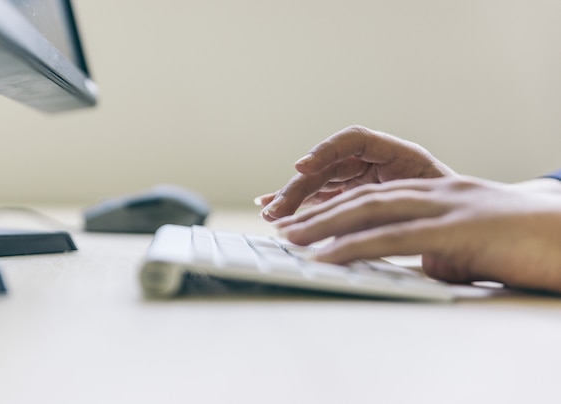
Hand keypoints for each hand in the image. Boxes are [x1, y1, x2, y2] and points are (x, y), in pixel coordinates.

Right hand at [256, 125, 453, 220]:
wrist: (473, 227)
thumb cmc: (460, 213)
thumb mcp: (440, 205)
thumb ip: (409, 209)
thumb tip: (373, 223)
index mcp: (399, 154)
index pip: (354, 139)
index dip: (326, 151)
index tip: (303, 167)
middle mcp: (374, 162)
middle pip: (328, 167)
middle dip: (300, 187)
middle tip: (279, 209)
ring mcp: (361, 179)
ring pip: (319, 184)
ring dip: (292, 197)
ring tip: (270, 214)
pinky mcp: (353, 197)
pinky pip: (320, 197)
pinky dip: (299, 202)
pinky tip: (271, 205)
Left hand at [274, 176, 560, 293]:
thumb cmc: (526, 245)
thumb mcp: (470, 246)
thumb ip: (439, 249)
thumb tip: (422, 265)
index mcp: (438, 193)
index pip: (376, 195)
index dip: (338, 206)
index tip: (307, 220)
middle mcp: (437, 192)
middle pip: (364, 197)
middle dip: (320, 212)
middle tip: (285, 227)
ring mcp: (446, 206)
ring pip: (372, 210)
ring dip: (326, 225)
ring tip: (291, 239)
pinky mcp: (457, 228)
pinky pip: (395, 237)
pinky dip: (355, 246)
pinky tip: (328, 256)